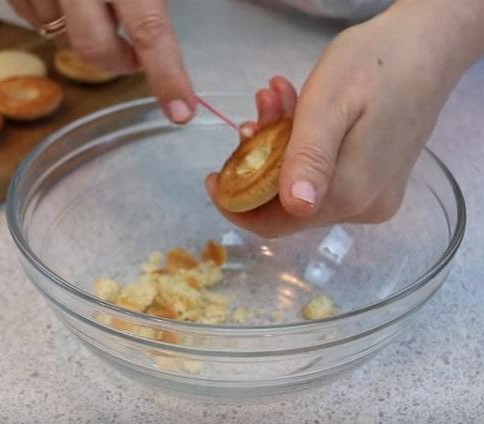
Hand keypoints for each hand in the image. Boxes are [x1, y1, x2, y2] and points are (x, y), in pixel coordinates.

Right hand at [7, 0, 195, 122]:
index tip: (182, 112)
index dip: (167, 76)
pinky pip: (33, 18)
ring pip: (60, 36)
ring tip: (93, 0)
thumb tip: (162, 34)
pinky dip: (52, 17)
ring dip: (82, 31)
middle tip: (134, 53)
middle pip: (95, 48)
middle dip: (118, 60)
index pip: (150, 31)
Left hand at [206, 2, 475, 237]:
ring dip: (279, 145)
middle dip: (260, 161)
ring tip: (276, 98)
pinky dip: (303, 145)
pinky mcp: (377, 180)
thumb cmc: (376, 64)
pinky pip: (325, 174)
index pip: (276, 223)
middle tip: (256, 113)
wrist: (428, 45)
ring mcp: (374, 196)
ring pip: (302, 184)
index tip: (212, 177)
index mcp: (350, 193)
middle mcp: (364, 207)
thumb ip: (310, 157)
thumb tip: (296, 207)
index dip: (237, 206)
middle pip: (286, 204)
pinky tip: (297, 108)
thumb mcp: (329, 104)